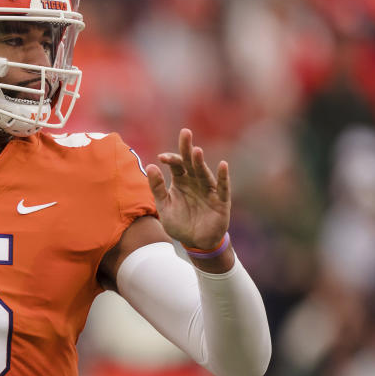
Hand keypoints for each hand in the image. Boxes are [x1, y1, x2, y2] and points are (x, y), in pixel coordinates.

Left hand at [145, 128, 229, 249]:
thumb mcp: (164, 205)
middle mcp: (195, 182)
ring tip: (195, 150)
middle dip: (187, 148)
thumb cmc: (180, 223)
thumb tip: (150, 166)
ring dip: (200, 162)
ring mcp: (209, 190)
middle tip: (185, 132)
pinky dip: (223, 177)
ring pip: (204, 173)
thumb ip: (157, 187)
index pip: (177, 165)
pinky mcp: (220, 201)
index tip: (162, 157)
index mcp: (181, 181)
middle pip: (191, 163)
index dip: (170, 159)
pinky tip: (223, 165)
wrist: (195, 243)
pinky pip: (223, 187)